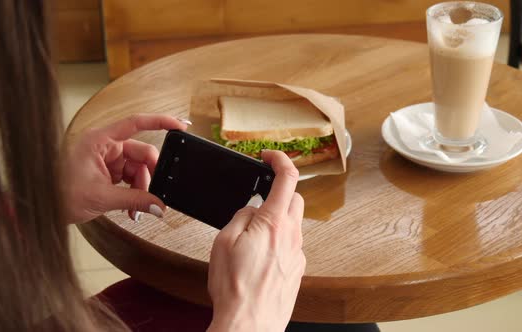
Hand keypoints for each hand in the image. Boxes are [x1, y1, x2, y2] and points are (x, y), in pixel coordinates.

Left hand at [63, 114, 188, 223]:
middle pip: (140, 153)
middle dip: (149, 175)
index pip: (136, 123)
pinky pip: (129, 177)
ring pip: (137, 168)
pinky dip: (134, 191)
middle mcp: (104, 146)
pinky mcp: (106, 171)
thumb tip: (159, 206)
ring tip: (137, 209)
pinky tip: (132, 207)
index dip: (160, 122)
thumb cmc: (59, 195)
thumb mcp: (102, 197)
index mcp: (99, 140)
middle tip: (154, 195)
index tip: (180, 126)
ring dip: (141, 188)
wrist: (42, 209)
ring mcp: (105, 159)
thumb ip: (135, 200)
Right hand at [207, 150, 305, 331]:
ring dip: (276, 220)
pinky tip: (259, 259)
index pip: (287, 178)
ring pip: (293, 223)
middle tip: (257, 201)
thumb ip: (241, 217)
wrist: (250, 324)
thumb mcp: (224, 243)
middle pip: (295, 199)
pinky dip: (278, 242)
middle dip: (278, 192)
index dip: (280, 160)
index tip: (269, 157)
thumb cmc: (235, 289)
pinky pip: (291, 245)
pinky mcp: (298, 270)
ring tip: (251, 240)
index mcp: (273, 223)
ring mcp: (298, 254)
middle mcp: (292, 236)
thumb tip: (252, 209)